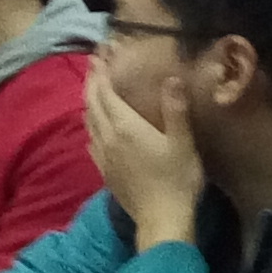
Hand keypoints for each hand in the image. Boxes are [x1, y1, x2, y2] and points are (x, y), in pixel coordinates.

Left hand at [84, 55, 204, 246]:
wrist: (161, 218)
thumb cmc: (177, 179)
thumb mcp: (182, 142)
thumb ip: (175, 109)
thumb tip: (171, 78)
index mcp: (125, 126)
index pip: (105, 92)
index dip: (102, 71)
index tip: (102, 54)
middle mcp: (107, 137)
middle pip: (92, 103)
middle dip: (93, 81)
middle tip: (95, 63)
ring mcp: (103, 156)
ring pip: (88, 121)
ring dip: (89, 101)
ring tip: (94, 88)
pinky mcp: (104, 170)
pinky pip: (91, 140)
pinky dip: (91, 124)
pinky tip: (96, 126)